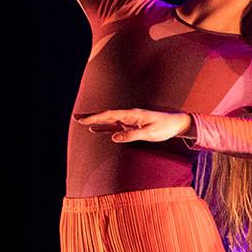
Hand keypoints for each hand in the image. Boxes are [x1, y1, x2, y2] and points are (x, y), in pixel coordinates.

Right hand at [75, 108, 190, 142]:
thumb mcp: (149, 133)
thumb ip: (132, 135)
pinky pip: (115, 126)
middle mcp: (128, 115)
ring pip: (109, 120)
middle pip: (106, 116)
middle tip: (75, 118)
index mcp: (132, 114)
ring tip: (81, 122)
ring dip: (95, 121)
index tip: (83, 120)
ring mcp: (129, 120)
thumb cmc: (165, 127)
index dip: (95, 117)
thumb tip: (114, 137)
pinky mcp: (132, 125)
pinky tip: (95, 129)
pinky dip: (104, 127)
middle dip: (91, 117)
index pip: (110, 115)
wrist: (176, 124)